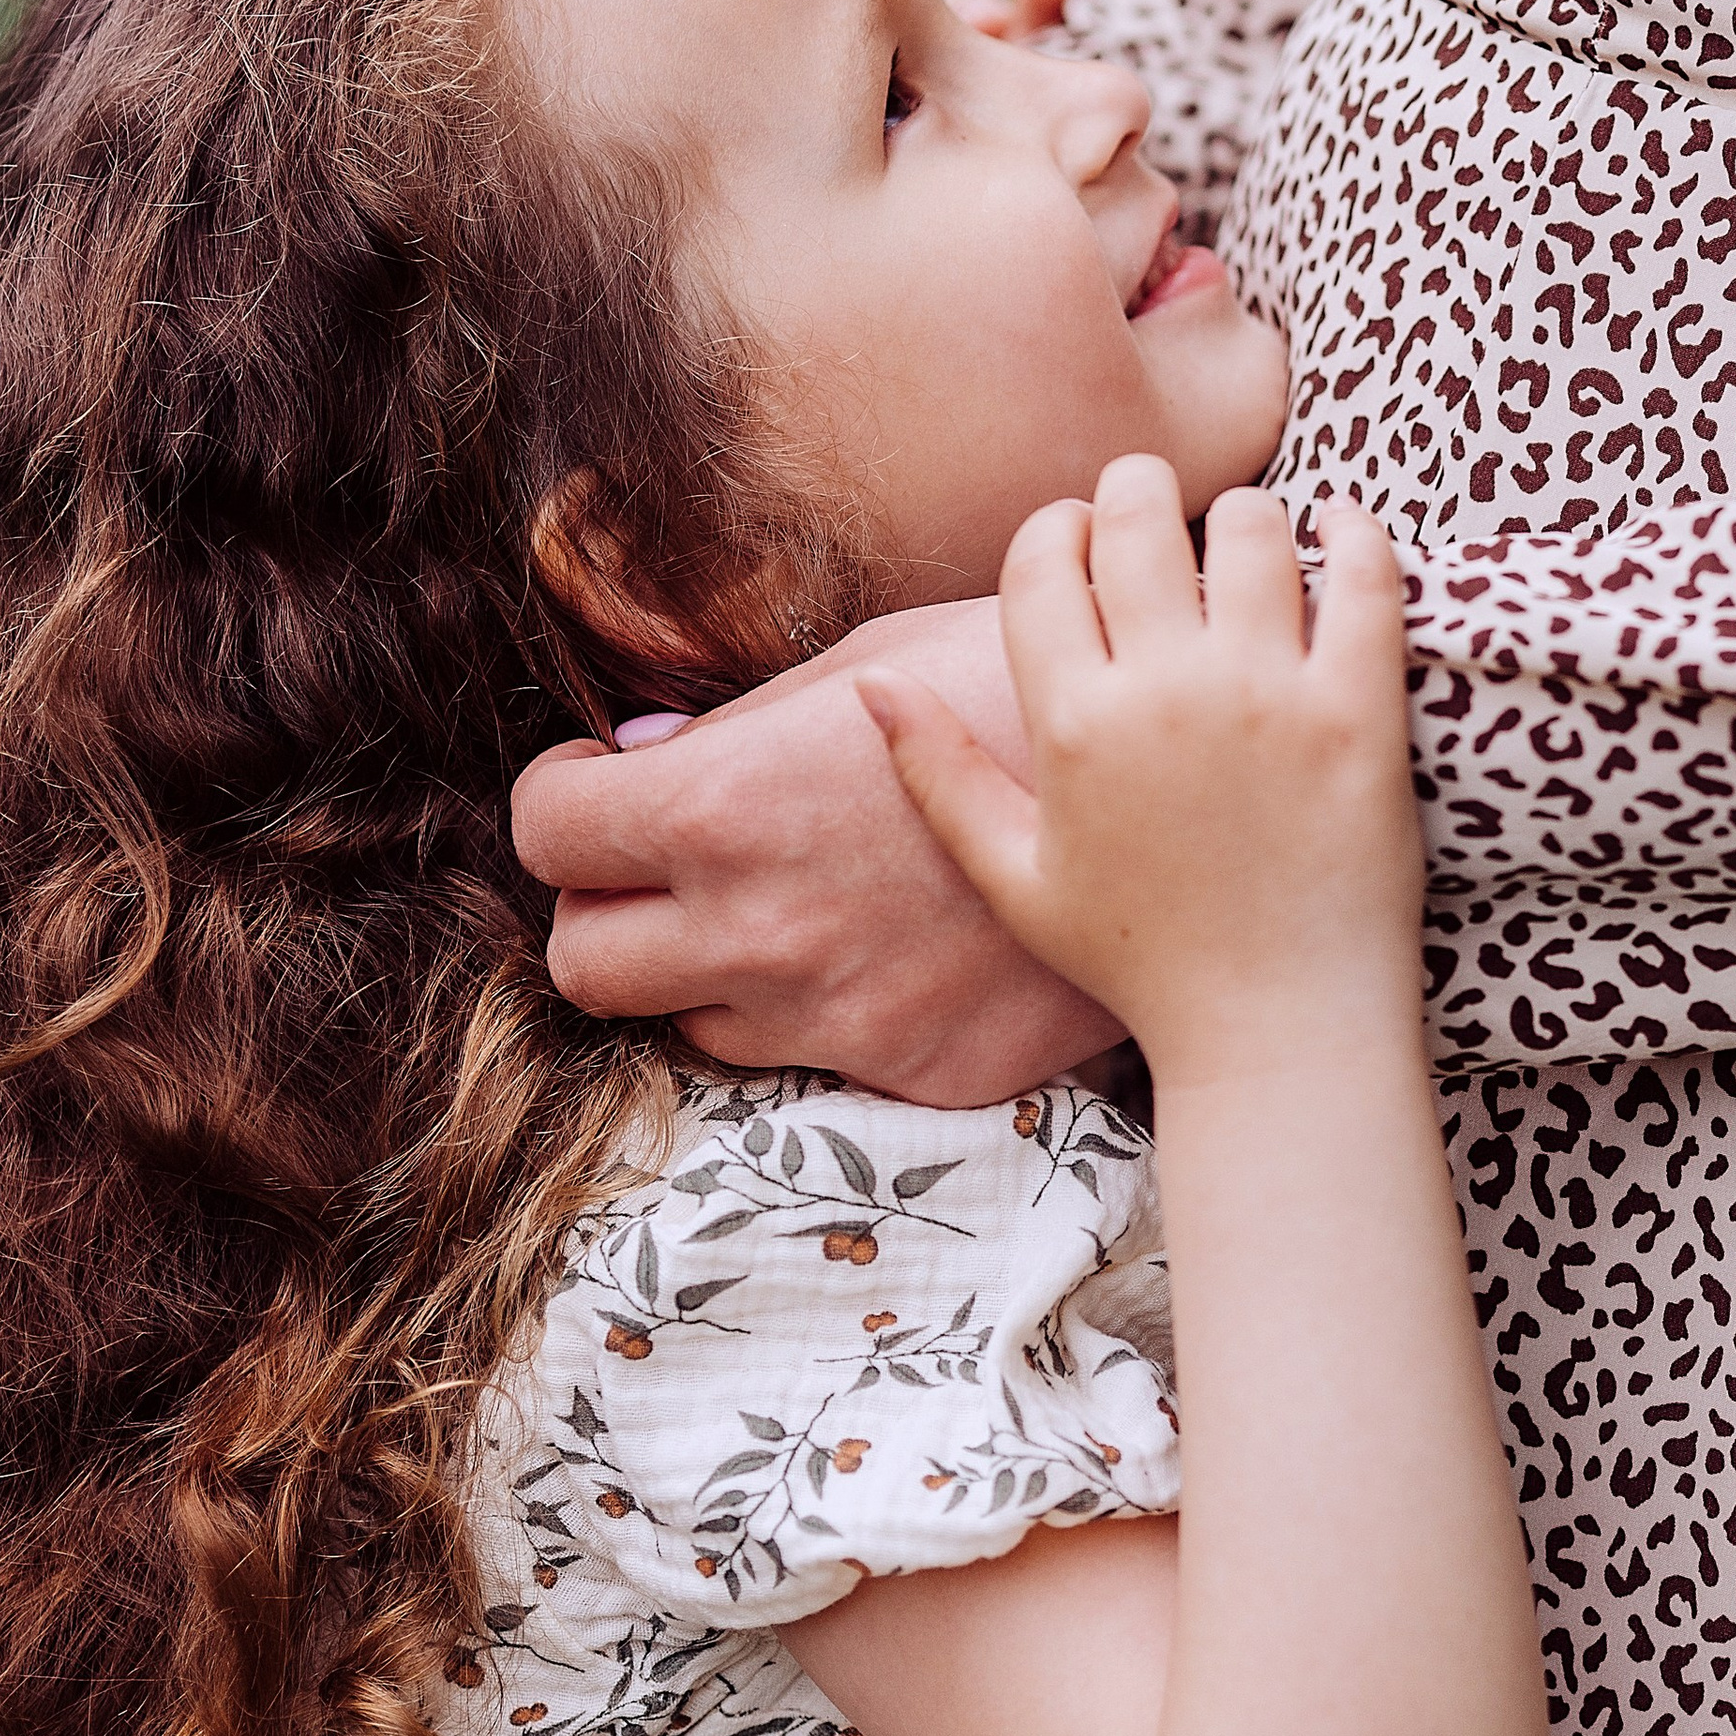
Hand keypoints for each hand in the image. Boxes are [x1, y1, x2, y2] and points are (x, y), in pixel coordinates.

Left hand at [510, 599, 1120, 1104]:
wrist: (1187, 798)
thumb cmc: (1021, 689)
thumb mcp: (866, 663)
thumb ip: (735, 726)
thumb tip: (640, 757)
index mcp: (728, 810)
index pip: (548, 835)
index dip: (561, 798)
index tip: (596, 781)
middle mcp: (760, 933)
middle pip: (580, 962)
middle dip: (601, 904)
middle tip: (655, 859)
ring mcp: (836, 1020)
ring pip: (686, 1023)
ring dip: (705, 966)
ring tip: (782, 897)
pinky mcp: (912, 1072)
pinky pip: (809, 1055)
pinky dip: (817, 1004)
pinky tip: (883, 939)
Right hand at [856, 458, 1420, 1073]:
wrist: (1278, 1027)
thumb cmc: (1142, 958)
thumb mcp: (1014, 876)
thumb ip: (939, 774)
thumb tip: (873, 685)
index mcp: (1072, 724)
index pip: (1043, 558)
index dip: (1057, 527)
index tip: (1082, 539)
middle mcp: (1163, 692)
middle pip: (1139, 513)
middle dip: (1139, 490)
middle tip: (1157, 512)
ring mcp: (1268, 695)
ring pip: (1252, 523)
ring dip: (1245, 517)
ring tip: (1247, 547)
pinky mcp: (1361, 709)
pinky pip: (1365, 573)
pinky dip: (1354, 533)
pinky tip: (1340, 537)